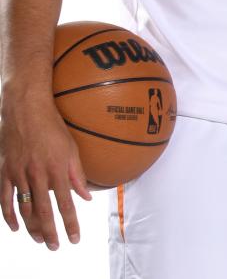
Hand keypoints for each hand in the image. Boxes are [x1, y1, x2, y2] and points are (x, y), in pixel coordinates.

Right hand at [0, 94, 90, 248]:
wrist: (25, 110)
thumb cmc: (53, 127)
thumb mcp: (72, 148)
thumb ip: (78, 174)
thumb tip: (87, 197)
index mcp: (57, 169)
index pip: (66, 204)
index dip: (71, 224)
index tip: (75, 239)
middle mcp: (37, 175)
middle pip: (43, 212)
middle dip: (51, 232)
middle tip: (55, 247)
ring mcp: (18, 174)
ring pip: (24, 209)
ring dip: (32, 227)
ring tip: (41, 240)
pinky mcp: (4, 172)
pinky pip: (5, 199)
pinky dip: (9, 215)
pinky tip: (16, 227)